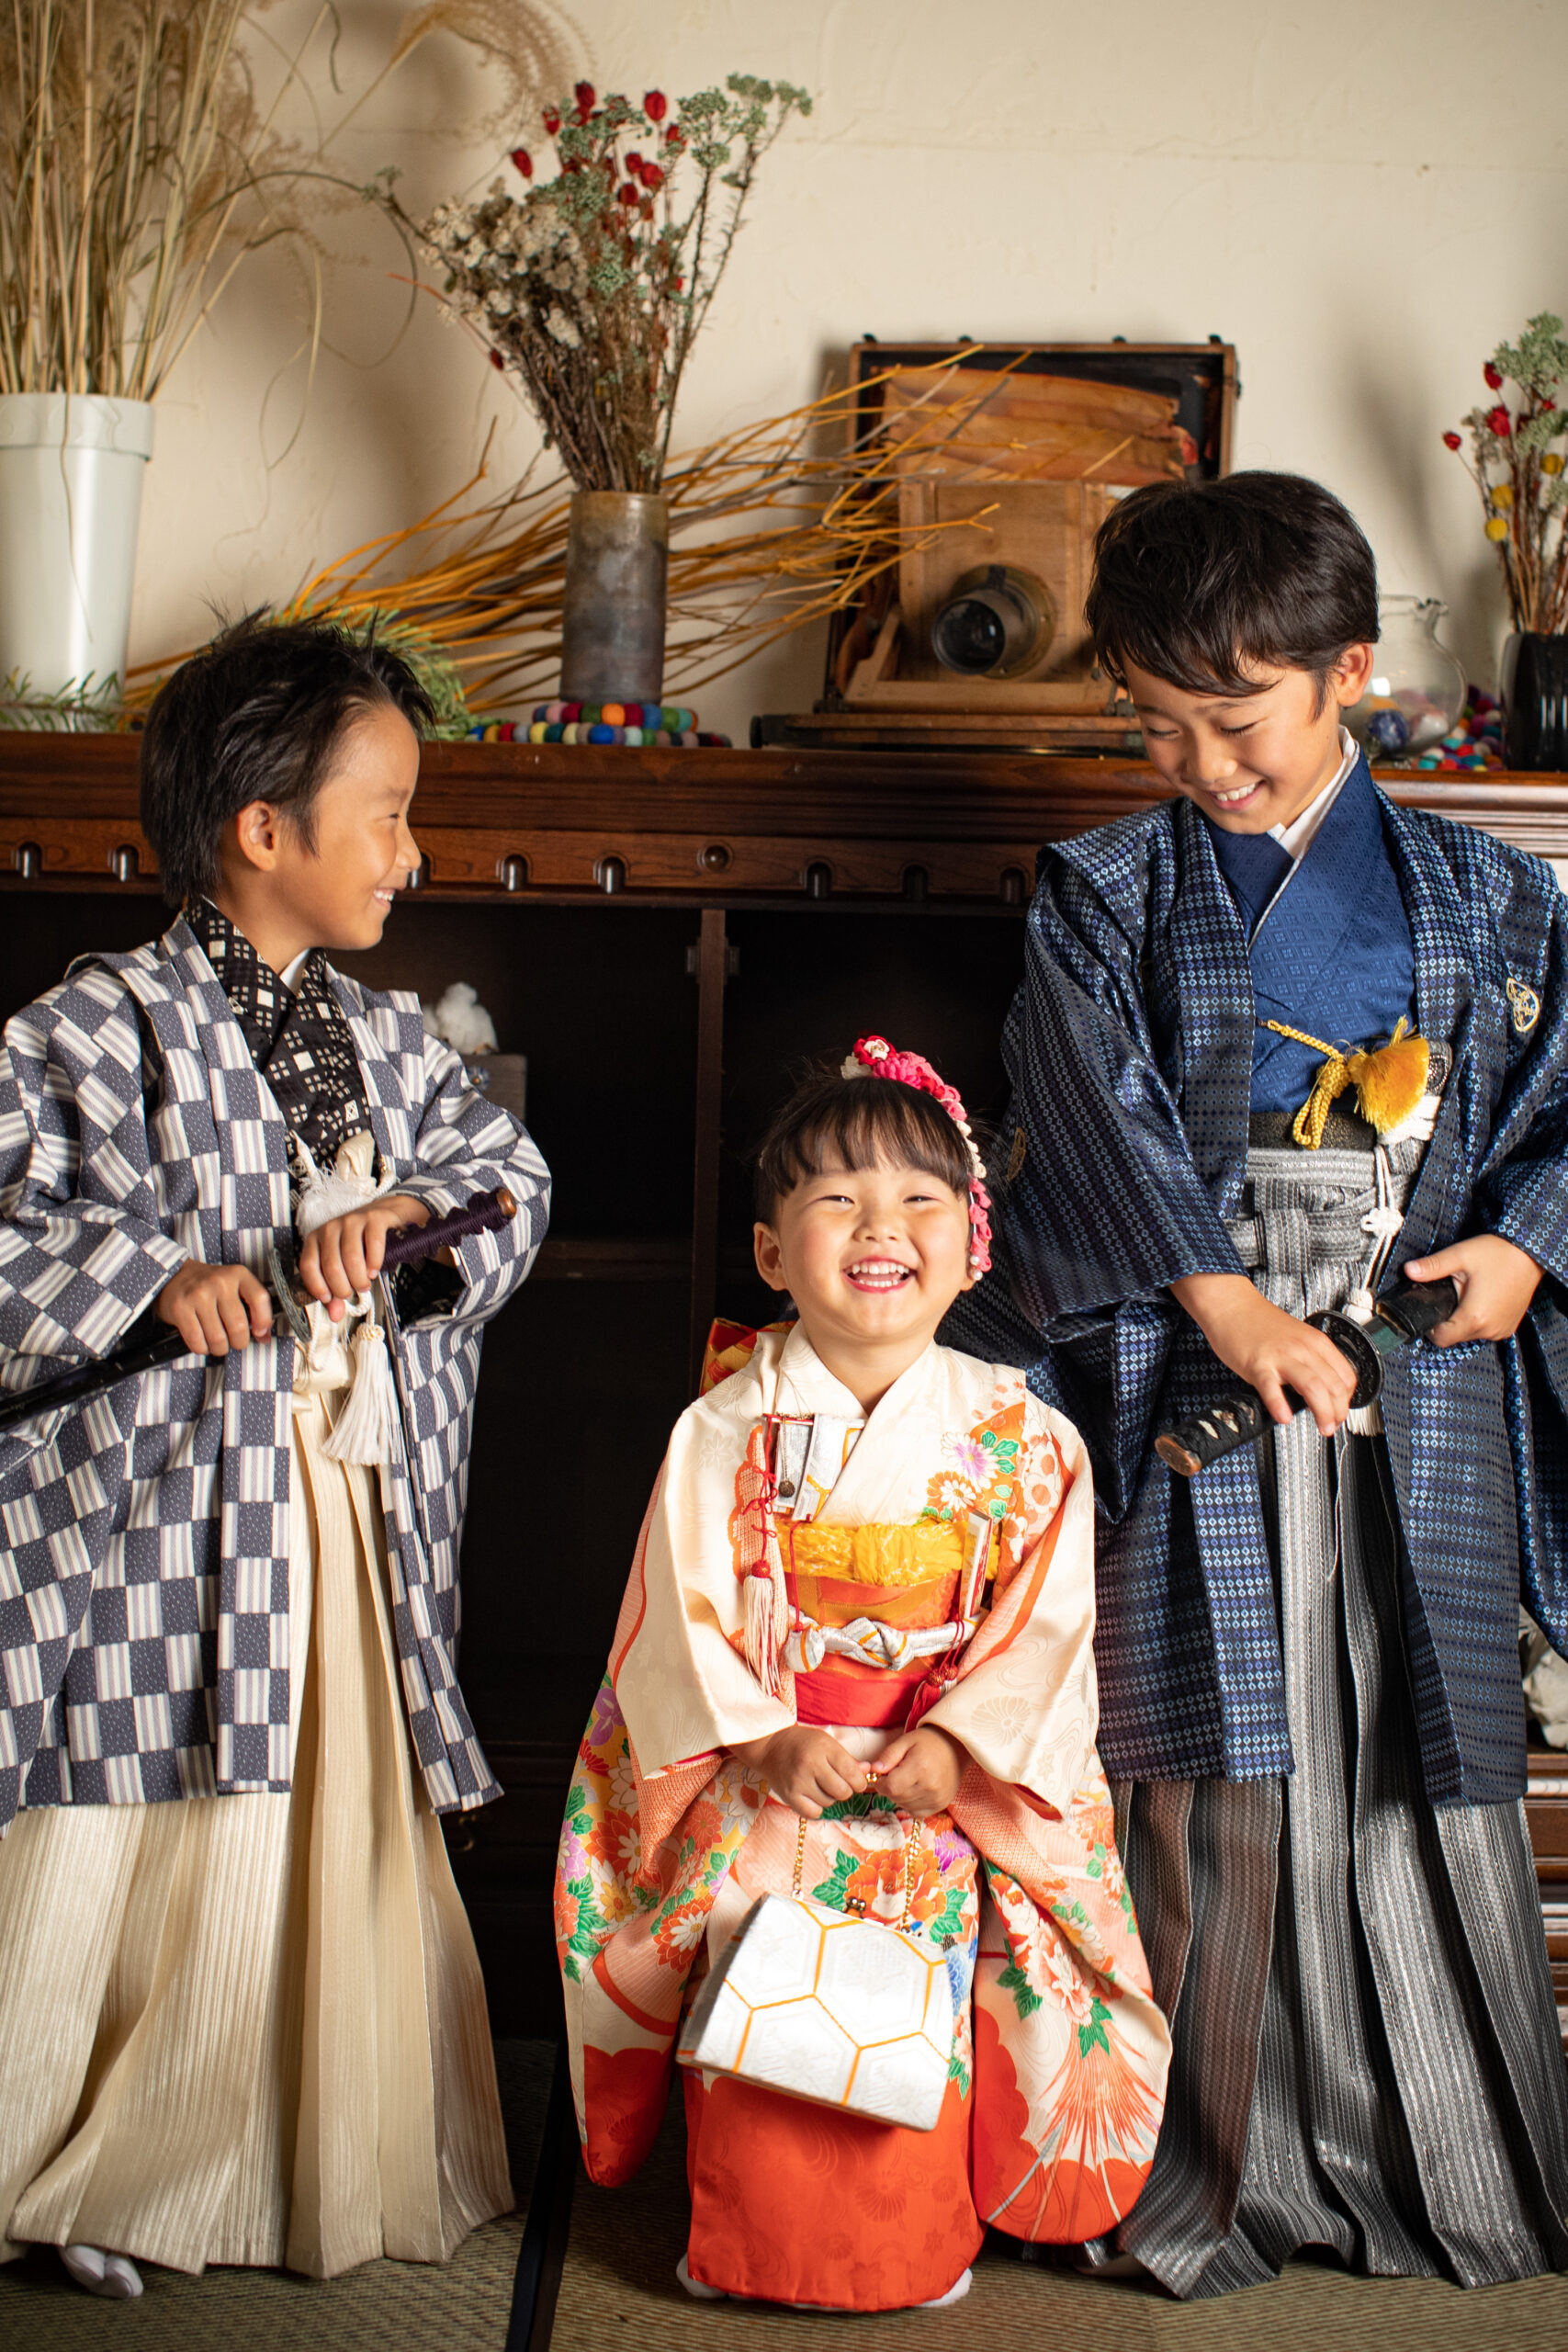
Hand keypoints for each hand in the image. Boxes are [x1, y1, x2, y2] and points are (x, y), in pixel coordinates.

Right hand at [155, 1260, 273, 1356]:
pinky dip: (202, 1348)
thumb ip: (252, 1307)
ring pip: (218, 1338)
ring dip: (219, 1348)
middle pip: (238, 1326)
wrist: (174, 1276)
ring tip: (217, 1344)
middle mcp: (219, 1282)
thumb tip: (264, 1337)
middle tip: (234, 1341)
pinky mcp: (180, 1308)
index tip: (259, 1332)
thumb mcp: (233, 1286)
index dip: (263, 1321)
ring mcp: (198, 1294)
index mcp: (237, 1274)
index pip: (260, 1298)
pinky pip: (197, 1341)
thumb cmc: (209, 1286)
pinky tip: (202, 1343)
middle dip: (239, 1342)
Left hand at [296, 1195, 429, 1322]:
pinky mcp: (373, 1218)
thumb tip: (335, 1315)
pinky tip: (374, 1270)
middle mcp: (330, 1228)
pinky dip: (374, 1262)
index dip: (317, 1286)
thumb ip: (336, 1291)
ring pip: (351, 1257)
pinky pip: (373, 1244)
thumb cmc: (360, 1242)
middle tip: (353, 1292)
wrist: (384, 1214)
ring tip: (364, 1284)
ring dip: (359, 1278)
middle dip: (343, 1287)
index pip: (308, 1265)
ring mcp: (351, 1221)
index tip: (328, 1298)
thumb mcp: (343, 1265)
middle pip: (331, 1265)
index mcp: (316, 1239)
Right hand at [729, 1727, 867, 1818]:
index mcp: (824, 1748)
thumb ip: (848, 1759)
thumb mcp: (827, 1743)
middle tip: (838, 1783)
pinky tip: (813, 1795)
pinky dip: (817, 1807)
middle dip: (845, 1790)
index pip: (853, 1774)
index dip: (859, 1781)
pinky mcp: (789, 1796)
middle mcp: (811, 1765)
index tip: (856, 1781)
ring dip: (830, 1797)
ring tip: (821, 1785)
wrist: (770, 1747)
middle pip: (843, 1792)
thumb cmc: (803, 1743)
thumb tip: (867, 1771)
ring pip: (829, 1802)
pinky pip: (814, 1812)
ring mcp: (798, 1782)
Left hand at [874, 1726, 963, 1816]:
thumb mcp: (905, 1741)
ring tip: (909, 1779)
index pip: (891, 1787)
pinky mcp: (941, 1805)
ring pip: (904, 1806)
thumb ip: (888, 1755)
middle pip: (896, 1798)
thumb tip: (874, 1770)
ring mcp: (937, 1798)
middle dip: (891, 1788)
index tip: (884, 1774)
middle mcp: (930, 1786)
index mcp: (920, 1768)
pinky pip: (916, 1812)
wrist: (955, 1747)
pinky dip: (911, 1803)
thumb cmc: (928, 1742)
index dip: (882, 1783)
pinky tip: (916, 1789)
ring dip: (900, 1796)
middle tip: (898, 1773)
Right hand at [1172, 1271, 1356, 1434]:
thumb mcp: (1298, 1338)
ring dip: (1322, 1413)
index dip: (1347, 1400)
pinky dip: (1280, 1405)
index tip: (1339, 1411)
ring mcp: (1281, 1356)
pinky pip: (1272, 1388)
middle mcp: (1303, 1349)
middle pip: (1334, 1386)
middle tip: (1331, 1425)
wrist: (1232, 1306)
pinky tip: (1283, 1417)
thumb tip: (1320, 1391)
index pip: (1346, 1377)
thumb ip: (1311, 1361)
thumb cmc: (1259, 1324)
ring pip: (1313, 1388)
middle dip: (1338, 1413)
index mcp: (1316, 1343)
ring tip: (1321, 1427)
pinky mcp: (1257, 1364)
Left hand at [1402, 1235, 1542, 1344]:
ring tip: (1469, 1294)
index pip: (1440, 1338)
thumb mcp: (1461, 1256)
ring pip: (1470, 1334)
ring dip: (1464, 1319)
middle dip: (1448, 1319)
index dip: (1431, 1326)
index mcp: (1474, 1317)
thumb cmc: (1499, 1254)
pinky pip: (1485, 1330)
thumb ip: (1433, 1266)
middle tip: (1453, 1293)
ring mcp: (1501, 1330)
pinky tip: (1482, 1299)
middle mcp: (1489, 1329)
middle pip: (1454, 1336)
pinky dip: (1479, 1319)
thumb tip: (1408, 1270)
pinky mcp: (1509, 1327)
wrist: (1531, 1255)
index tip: (1432, 1307)